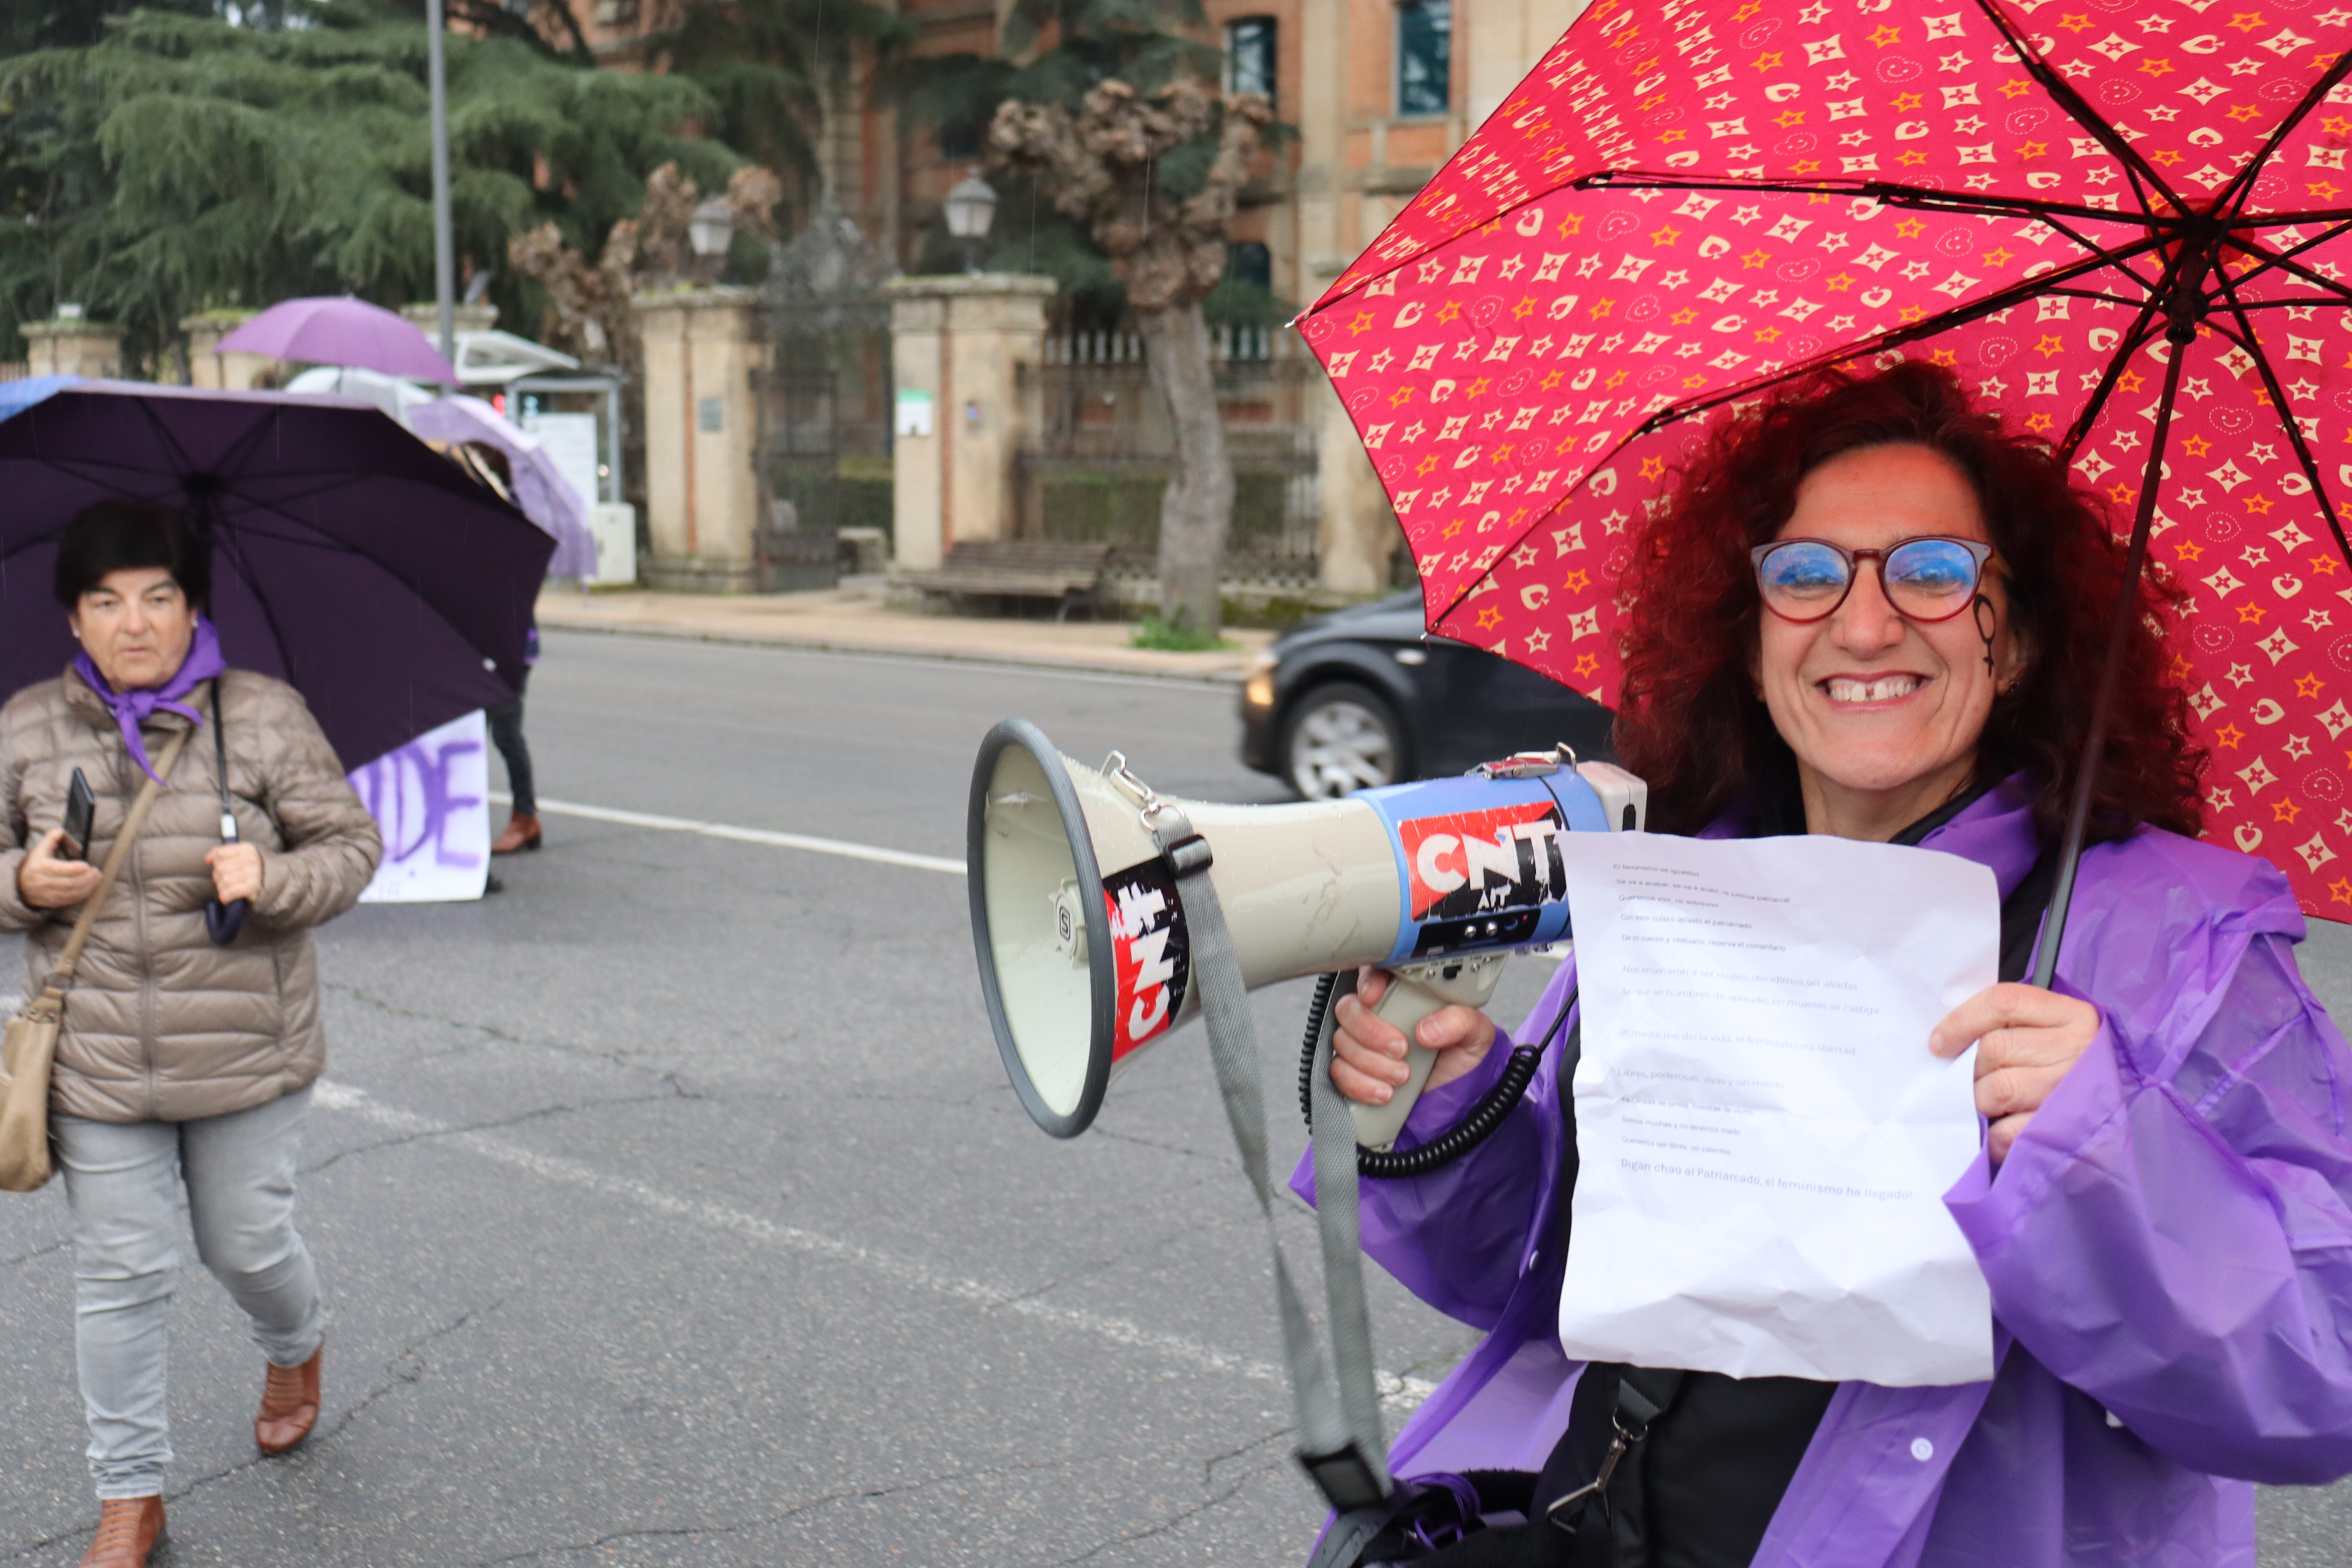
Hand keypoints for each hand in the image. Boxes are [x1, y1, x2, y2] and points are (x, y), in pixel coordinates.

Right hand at [17, 828, 102, 909]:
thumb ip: (51, 839)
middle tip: (96, 871)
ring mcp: (47, 894)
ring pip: (70, 893)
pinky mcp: (52, 903)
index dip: (73, 869)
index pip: (58, 869)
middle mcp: (42, 882)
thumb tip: (61, 831)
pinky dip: (82, 894)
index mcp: (39, 868)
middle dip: (85, 878)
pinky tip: (90, 887)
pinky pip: (69, 900)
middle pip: (67, 883)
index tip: (86, 865)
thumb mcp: (39, 850)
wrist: (20, 886)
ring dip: (87, 886)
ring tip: (96, 877)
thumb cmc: (35, 865)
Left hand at [206, 842, 262, 904]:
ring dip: (221, 886)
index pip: (220, 854)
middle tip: (223, 879)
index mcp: (246, 849)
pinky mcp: (254, 886)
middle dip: (218, 875)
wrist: (264, 880)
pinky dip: (227, 895)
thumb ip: (218, 853)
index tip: (220, 865)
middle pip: (221, 868)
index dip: (216, 862)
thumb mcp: (234, 855)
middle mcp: (251, 859)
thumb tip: (207, 859)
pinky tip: (224, 898)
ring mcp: (254, 872)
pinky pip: (234, 891)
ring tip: (226, 887)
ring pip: (225, 880)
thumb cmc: (244, 867)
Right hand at [1329, 965, 1497, 1105]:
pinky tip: (1384, 1092)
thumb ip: (1460, 1021)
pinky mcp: (1354, 1070)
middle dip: (1371, 1032)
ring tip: (1402, 1076)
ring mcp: (1362, 1042)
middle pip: (1349, 1009)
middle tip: (1401, 1048)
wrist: (1455, 1095)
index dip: (1367, 982)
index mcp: (1404, 993)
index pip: (1372, 973)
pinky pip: (1339, 1073)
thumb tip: (1428, 1029)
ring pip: (1342, 1043)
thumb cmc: (1461, 1056)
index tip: (1374, 998)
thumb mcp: (1475, 1034)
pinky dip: (1360, 1085)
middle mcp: (1377, 1014)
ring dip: (1371, 1063)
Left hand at [1930, 982, 2101, 1164]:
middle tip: (1969, 1081)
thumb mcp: (2045, 1032)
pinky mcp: (2064, 1131)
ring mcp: (2073, 1090)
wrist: (2108, 1116)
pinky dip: (1991, 1135)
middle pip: (1994, 1048)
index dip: (1962, 1020)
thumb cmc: (2061, 1069)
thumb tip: (1944, 1040)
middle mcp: (2079, 1048)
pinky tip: (1997, 1129)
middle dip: (1969, 1068)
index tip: (1939, 1043)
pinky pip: (2006, 1132)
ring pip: (1996, 1089)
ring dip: (1978, 1100)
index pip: (2003, 1001)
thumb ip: (2005, 1024)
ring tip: (1985, 1104)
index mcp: (2073, 1015)